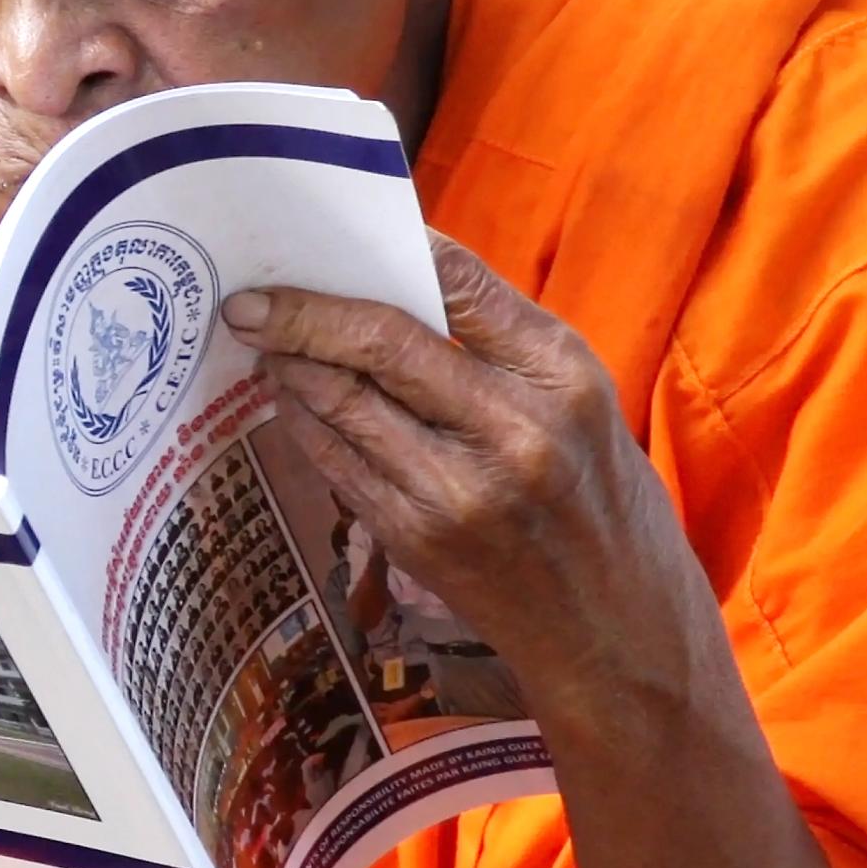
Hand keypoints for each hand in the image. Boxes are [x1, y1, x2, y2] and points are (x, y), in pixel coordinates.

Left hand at [221, 232, 724, 725]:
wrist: (618, 633)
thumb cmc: (598, 498)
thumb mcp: (579, 401)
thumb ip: (498, 342)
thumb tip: (392, 277)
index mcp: (560, 373)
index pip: (454, 279)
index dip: (380, 247)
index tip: (327, 235)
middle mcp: (512, 427)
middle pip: (380, 338)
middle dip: (301, 311)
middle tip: (248, 297)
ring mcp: (459, 489)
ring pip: (344, 400)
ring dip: (291, 364)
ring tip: (263, 340)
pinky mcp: (418, 537)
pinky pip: (338, 461)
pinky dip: (306, 422)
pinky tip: (292, 399)